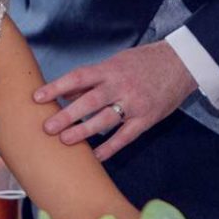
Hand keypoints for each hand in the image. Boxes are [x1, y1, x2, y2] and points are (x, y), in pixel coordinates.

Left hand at [34, 41, 198, 161]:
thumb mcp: (116, 62)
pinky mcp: (147, 118)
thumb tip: (65, 91)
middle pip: (89, 101)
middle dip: (66, 115)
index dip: (56, 88)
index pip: (78, 77)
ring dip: (84, 131)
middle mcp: (120, 86)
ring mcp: (135, 103)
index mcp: (110, 69)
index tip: (37, 98)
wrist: (182, 63)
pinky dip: (110, 147)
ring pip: (105, 120)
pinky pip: (126, 136)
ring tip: (65, 141)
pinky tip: (96, 156)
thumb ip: (92, 78)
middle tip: (46, 127)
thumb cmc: (143, 62)